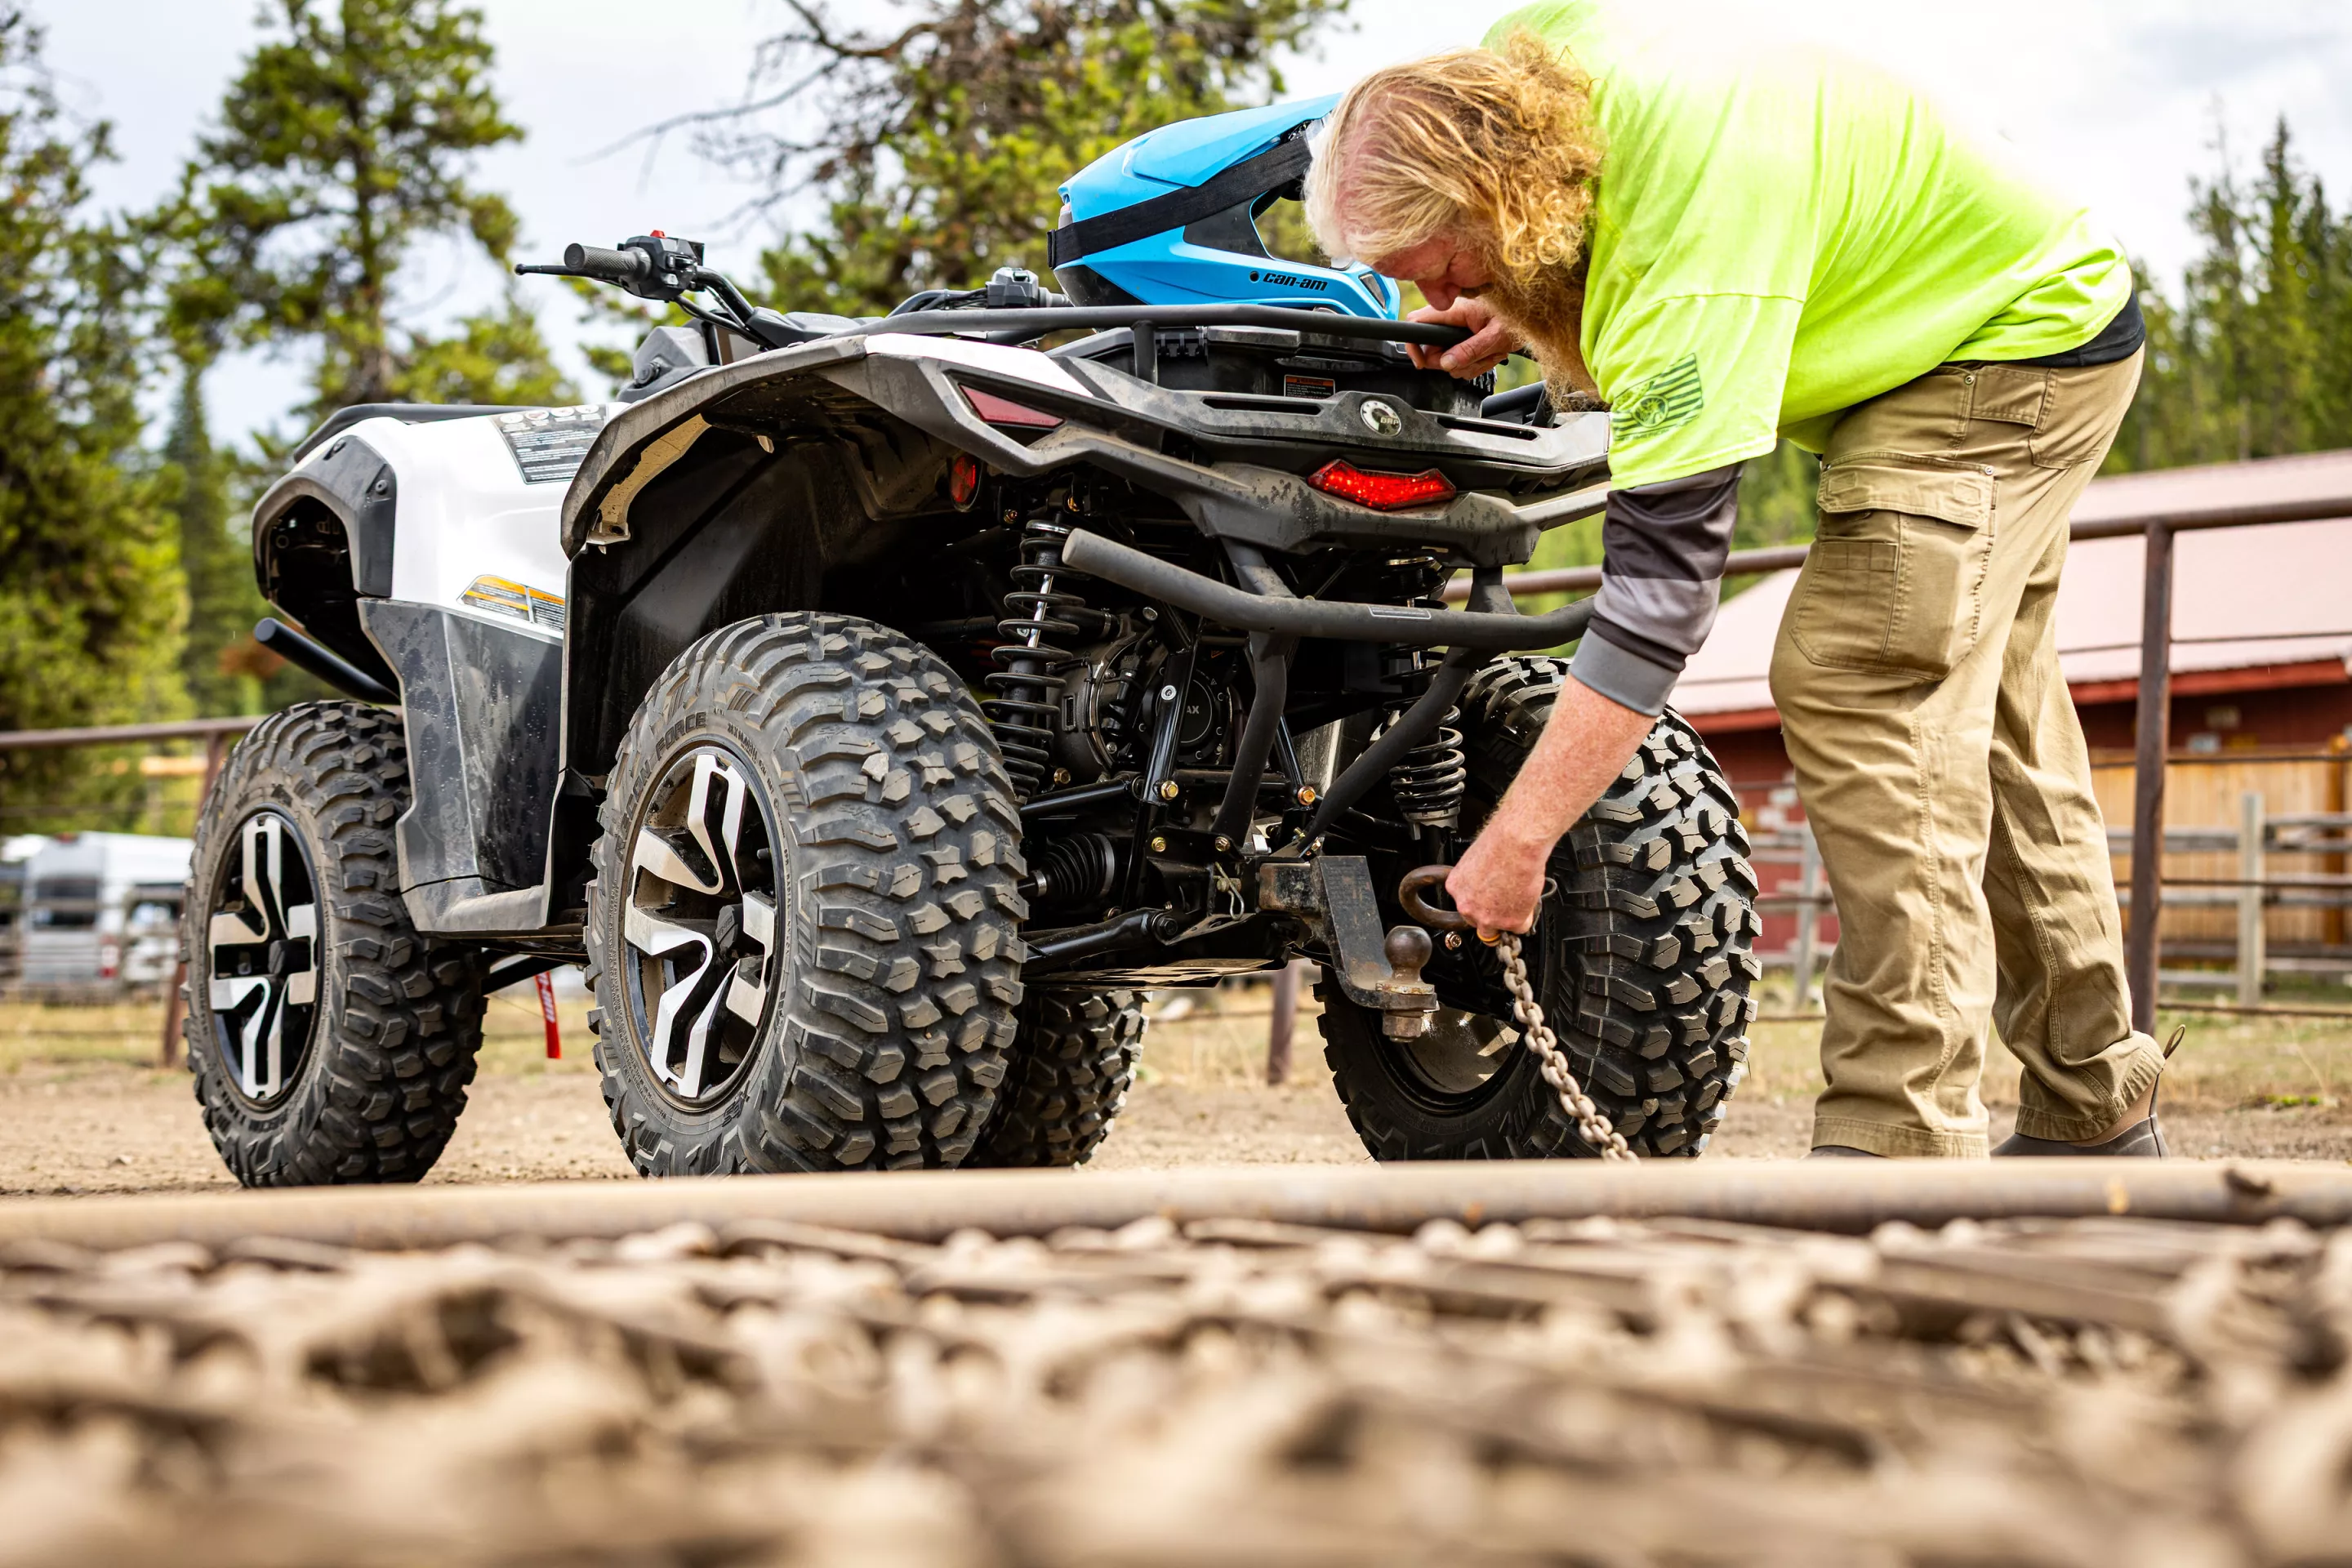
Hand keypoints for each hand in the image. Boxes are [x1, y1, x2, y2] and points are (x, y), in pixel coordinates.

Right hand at [1406, 297, 1516, 377]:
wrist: (1532, 316)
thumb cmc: (1516, 319)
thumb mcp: (1495, 337)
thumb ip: (1470, 350)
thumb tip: (1447, 363)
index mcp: (1455, 310)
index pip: (1416, 322)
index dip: (1413, 344)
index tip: (1421, 362)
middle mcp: (1451, 316)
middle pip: (1431, 347)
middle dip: (1451, 362)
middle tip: (1473, 361)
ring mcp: (1456, 326)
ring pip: (1446, 357)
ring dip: (1467, 364)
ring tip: (1488, 355)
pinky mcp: (1462, 335)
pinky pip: (1458, 357)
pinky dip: (1472, 363)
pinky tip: (1487, 355)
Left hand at [1444, 814, 1550, 937]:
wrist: (1517, 844)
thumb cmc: (1500, 843)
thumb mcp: (1476, 860)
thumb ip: (1477, 878)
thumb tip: (1486, 883)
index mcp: (1456, 887)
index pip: (1465, 905)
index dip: (1480, 903)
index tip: (1487, 901)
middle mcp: (1467, 905)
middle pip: (1476, 921)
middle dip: (1490, 915)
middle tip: (1504, 904)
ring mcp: (1487, 917)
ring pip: (1495, 930)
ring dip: (1505, 922)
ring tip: (1517, 905)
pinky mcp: (1509, 921)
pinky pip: (1519, 927)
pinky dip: (1526, 917)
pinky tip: (1527, 903)